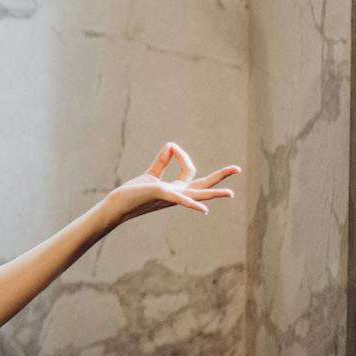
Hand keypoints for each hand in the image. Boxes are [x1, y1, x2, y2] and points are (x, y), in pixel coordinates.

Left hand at [107, 142, 239, 223]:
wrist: (117, 205)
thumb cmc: (133, 194)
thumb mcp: (151, 175)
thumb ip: (161, 162)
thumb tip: (171, 145)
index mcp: (176, 190)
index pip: (190, 171)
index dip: (183, 156)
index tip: (172, 147)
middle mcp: (177, 195)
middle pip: (203, 185)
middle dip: (220, 177)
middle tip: (238, 168)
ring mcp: (171, 197)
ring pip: (197, 195)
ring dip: (214, 193)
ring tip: (230, 193)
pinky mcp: (161, 195)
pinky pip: (180, 201)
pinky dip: (192, 204)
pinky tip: (204, 209)